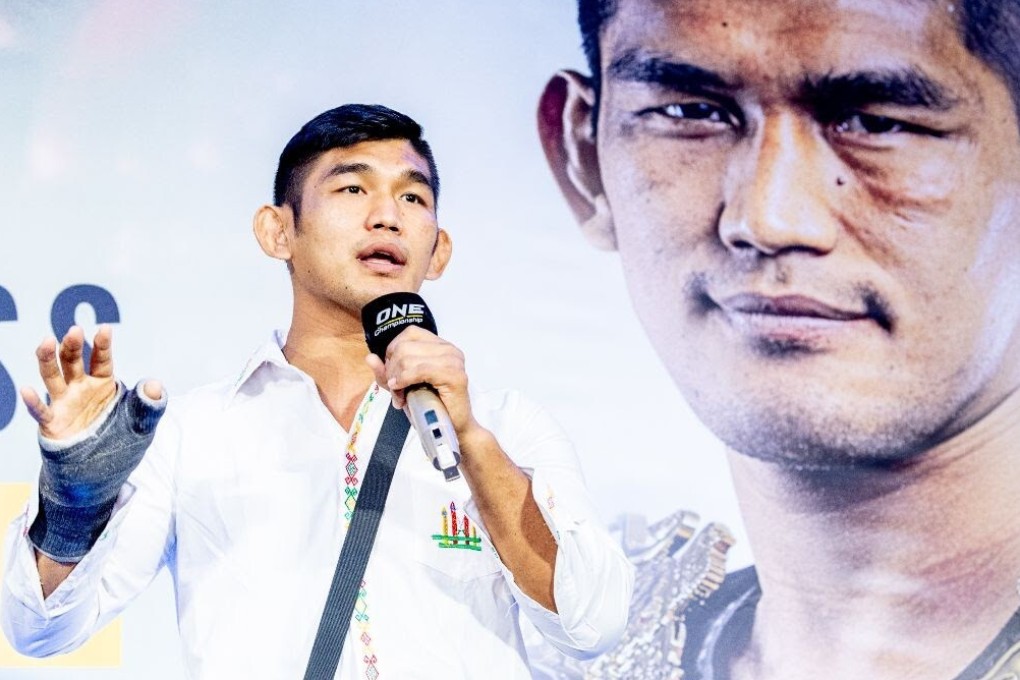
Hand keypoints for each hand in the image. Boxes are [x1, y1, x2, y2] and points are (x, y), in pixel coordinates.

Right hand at [20, 325, 161, 439]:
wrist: (99, 470)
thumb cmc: (119, 440)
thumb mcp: (142, 423)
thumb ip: (148, 404)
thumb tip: (154, 386)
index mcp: (103, 384)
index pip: (102, 360)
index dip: (102, 344)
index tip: (104, 328)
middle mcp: (80, 388)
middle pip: (73, 361)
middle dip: (73, 345)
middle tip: (74, 331)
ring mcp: (64, 404)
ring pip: (52, 377)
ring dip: (48, 359)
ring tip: (47, 342)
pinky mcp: (52, 424)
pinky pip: (41, 412)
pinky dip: (33, 402)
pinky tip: (27, 390)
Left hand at [365, 325, 479, 437]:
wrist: (450, 429)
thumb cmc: (429, 408)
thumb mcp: (401, 386)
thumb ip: (386, 372)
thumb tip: (370, 357)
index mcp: (440, 346)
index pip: (409, 333)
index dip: (394, 352)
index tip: (393, 373)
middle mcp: (450, 349)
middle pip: (404, 346)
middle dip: (392, 370)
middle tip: (396, 390)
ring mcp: (454, 361)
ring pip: (408, 358)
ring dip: (398, 379)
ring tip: (401, 396)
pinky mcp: (454, 375)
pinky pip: (419, 370)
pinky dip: (405, 381)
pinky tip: (404, 392)